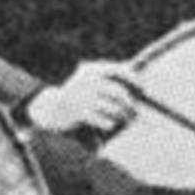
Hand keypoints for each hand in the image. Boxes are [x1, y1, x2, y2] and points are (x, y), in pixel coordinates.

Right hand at [28, 62, 143, 139]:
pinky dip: (110, 124)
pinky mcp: (81, 113)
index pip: (118, 71)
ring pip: (114, 108)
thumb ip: (112, 82)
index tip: (142, 89)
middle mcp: (88, 81)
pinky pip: (104, 120)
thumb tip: (141, 88)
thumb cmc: (80, 96)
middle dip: (130, 104)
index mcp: (92, 70)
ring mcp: (84, 97)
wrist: (53, 110)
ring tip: (125, 120)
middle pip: (119, 93)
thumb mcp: (91, 82)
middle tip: (136, 113)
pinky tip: (110, 124)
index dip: (132, 79)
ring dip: (123, 116)